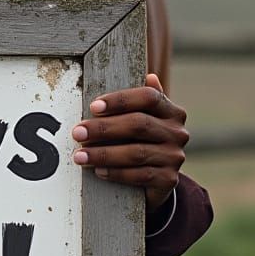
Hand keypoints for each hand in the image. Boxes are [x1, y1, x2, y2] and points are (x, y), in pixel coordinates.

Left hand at [71, 73, 188, 212]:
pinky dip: (116, 173)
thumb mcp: (142, 118)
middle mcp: (177, 132)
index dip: (120, 100)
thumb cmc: (140, 140)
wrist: (157, 176)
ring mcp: (175, 156)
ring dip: (103, 154)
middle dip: (103, 128)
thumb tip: (148, 76)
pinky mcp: (168, 179)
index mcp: (170, 111)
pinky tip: (98, 171)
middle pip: (138, 124)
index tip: (93, 106)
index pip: (148, 97)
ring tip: (80, 156)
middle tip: (77, 132)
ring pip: (136, 153)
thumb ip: (140, 100)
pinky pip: (140, 175)